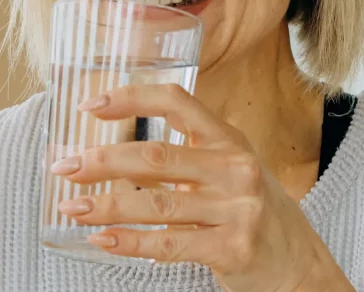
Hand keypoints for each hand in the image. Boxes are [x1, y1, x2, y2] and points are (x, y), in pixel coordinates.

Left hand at [51, 83, 354, 291]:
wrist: (299, 265)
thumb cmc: (252, 212)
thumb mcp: (230, 170)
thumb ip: (185, 157)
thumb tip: (110, 157)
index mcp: (229, 140)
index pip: (176, 101)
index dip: (131, 98)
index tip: (90, 105)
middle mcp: (235, 168)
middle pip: (156, 157)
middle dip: (102, 161)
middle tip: (64, 166)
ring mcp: (237, 209)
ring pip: (157, 204)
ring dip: (105, 206)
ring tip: (71, 208)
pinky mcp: (233, 248)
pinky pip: (170, 244)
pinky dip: (130, 243)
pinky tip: (102, 239)